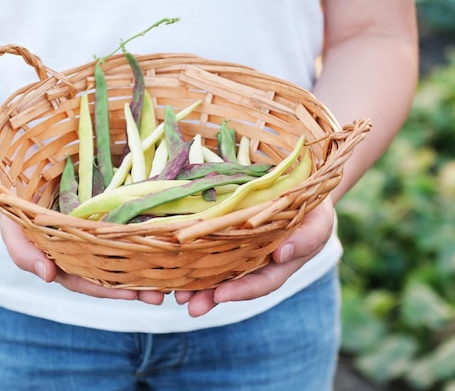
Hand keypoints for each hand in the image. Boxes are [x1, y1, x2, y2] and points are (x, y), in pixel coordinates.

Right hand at [0, 214, 165, 304]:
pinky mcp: (110, 208)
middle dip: (136, 285)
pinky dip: (146, 236)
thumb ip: (24, 253)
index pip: (87, 280)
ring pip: (125, 252)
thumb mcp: (12, 229)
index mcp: (64, 260)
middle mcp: (85, 249)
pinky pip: (130, 225)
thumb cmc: (16, 206)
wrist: (23, 170)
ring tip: (172, 277)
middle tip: (161, 295)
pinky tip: (166, 241)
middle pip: (112, 272)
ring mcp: (98, 229)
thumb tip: (48, 275)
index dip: (107, 289)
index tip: (132, 294)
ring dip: (147, 264)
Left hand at [174, 197, 334, 316]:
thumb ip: (307, 238)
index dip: (243, 291)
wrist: (299, 185)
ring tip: (176, 295)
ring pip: (215, 269)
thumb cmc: (313, 206)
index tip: (221, 295)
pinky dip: (190, 256)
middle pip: (233, 283)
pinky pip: (206, 246)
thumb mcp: (320, 220)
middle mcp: (256, 261)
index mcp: (280, 264)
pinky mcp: (224, 233)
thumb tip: (283, 254)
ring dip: (196, 283)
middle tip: (189, 306)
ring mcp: (239, 249)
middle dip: (210, 296)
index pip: (262, 282)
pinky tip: (172, 262)